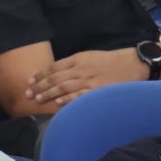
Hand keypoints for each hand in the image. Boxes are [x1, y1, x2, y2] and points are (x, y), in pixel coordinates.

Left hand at [25, 48, 145, 105]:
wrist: (133, 64)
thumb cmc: (110, 61)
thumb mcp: (89, 56)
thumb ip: (73, 64)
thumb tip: (56, 72)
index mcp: (78, 59)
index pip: (54, 67)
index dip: (40, 74)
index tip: (30, 81)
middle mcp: (81, 70)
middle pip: (55, 78)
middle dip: (40, 86)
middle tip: (28, 93)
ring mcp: (89, 81)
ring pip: (64, 87)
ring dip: (48, 93)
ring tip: (37, 99)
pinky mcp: (97, 91)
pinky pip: (79, 96)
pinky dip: (67, 99)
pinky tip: (57, 103)